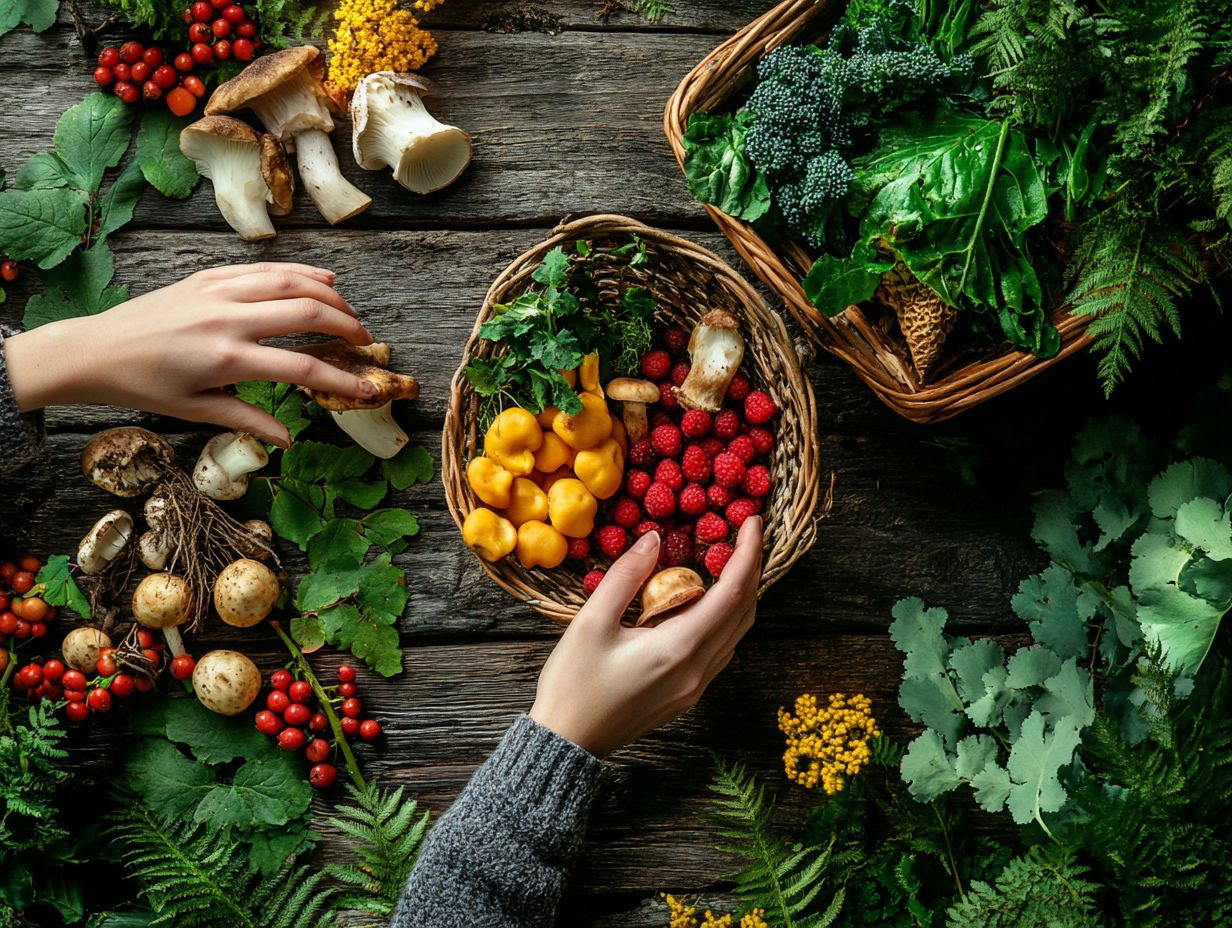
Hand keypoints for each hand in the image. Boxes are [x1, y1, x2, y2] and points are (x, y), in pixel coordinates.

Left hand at [4, 262, 376, 446]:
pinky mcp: (208, 276)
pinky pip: (264, 267)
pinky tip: (322, 278)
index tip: (367, 388)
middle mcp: (227, 318)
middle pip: (307, 313)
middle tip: (365, 341)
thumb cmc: (144, 386)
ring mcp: (218, 291)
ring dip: (329, 294)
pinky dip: (298, 271)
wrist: (94, 350)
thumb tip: (288, 439)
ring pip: (290, 281)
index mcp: (226, 359)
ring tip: (350, 311)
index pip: (302, 368)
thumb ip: (248, 419)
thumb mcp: (198, 410)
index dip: (342, 378)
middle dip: (346, 325)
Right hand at [529, 517, 762, 756]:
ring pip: (736, 633)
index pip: (730, 594)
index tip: (753, 522)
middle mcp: (697, 670)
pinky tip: (705, 602)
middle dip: (751, 570)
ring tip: (731, 561)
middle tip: (746, 534)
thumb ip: (626, 576)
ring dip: (741, 595)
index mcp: (678, 649)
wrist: (567, 743)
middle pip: (743, 613)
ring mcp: (695, 687)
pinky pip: (721, 650)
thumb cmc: (573, 684)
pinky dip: (725, 618)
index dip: (748, 554)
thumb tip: (655, 538)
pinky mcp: (687, 695)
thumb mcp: (591, 623)